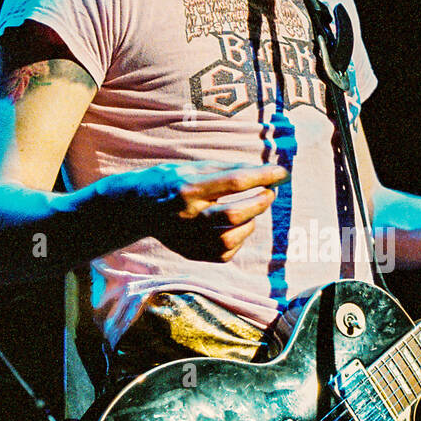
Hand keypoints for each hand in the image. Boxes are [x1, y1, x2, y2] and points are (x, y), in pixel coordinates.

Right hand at [129, 160, 289, 262]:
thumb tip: (268, 173)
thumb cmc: (172, 181)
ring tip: (250, 208)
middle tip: (270, 192)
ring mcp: (188, 238)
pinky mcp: (191, 252)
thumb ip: (230, 170)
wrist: (137, 207)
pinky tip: (236, 226)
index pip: (233, 182)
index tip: (282, 172)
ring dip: (250, 221)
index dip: (262, 177)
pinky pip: (226, 252)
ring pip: (233, 238)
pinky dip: (238, 238)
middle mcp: (188, 216)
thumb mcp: (196, 167)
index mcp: (188, 188)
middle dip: (260, 202)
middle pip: (235, 214)